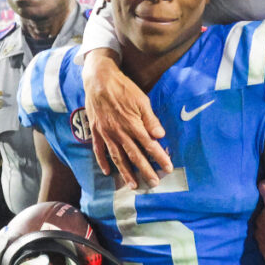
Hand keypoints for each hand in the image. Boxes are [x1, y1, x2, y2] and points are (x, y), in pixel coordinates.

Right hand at [82, 49, 170, 188]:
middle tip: (154, 183)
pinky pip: (99, 150)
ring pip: (117, 157)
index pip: (149, 145)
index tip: (168, 168)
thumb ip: (150, 119)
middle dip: (146, 170)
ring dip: (125, 173)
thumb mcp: (141, 99)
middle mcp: (119, 132)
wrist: (99, 79)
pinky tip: (107, 172)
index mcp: (133, 124)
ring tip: (133, 185)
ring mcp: (106, 133)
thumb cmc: (123, 88)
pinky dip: (102, 162)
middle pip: (134, 156)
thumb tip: (160, 135)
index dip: (159, 157)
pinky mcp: (96, 131)